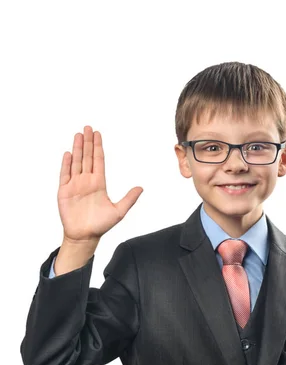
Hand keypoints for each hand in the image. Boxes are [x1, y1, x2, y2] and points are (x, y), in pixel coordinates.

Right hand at [57, 125, 142, 242]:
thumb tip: (141, 188)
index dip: (98, 147)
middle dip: (87, 142)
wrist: (84, 236)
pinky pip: (65, 174)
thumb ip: (129, 199)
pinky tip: (68, 153)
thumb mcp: (119, 212)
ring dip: (77, 148)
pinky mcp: (64, 191)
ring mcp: (75, 185)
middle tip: (88, 127)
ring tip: (78, 134)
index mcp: (99, 183)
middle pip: (87, 157)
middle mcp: (87, 181)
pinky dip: (66, 164)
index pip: (98, 160)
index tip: (98, 134)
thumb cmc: (100, 225)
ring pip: (76, 162)